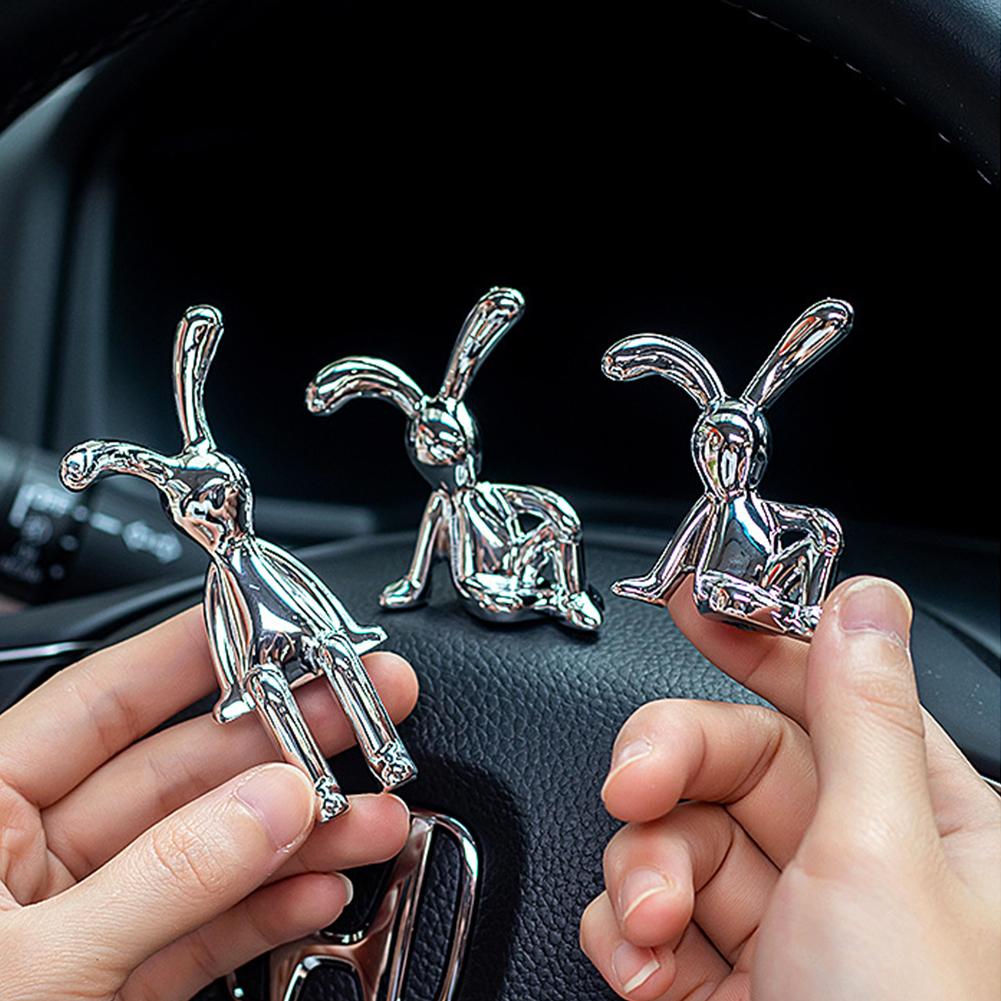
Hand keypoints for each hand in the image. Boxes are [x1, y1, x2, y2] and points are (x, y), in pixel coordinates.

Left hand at [0, 607, 418, 999]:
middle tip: (365, 709)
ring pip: (209, 851)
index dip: (195, 655)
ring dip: (298, 835)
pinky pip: (205, 930)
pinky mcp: (115, 986)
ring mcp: (82, 921)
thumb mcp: (36, 968)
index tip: (274, 623)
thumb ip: (164, 880)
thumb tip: (273, 807)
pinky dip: (267, 911)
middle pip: (180, 772)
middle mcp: (28, 857)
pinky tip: (320, 889)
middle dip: (282, 745)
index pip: (102, 701)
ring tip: (374, 817)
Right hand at [581, 576, 1000, 999]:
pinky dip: (625, 936)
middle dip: (665, 770)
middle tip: (632, 785)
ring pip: (677, 838)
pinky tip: (645, 969)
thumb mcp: (882, 857)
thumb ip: (862, 717)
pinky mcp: (717, 982)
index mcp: (923, 828)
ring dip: (641, 872)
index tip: (693, 606)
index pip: (831, 697)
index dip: (760, 643)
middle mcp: (853, 871)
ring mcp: (784, 929)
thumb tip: (863, 601)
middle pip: (731, 762)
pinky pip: (647, 917)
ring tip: (650, 923)